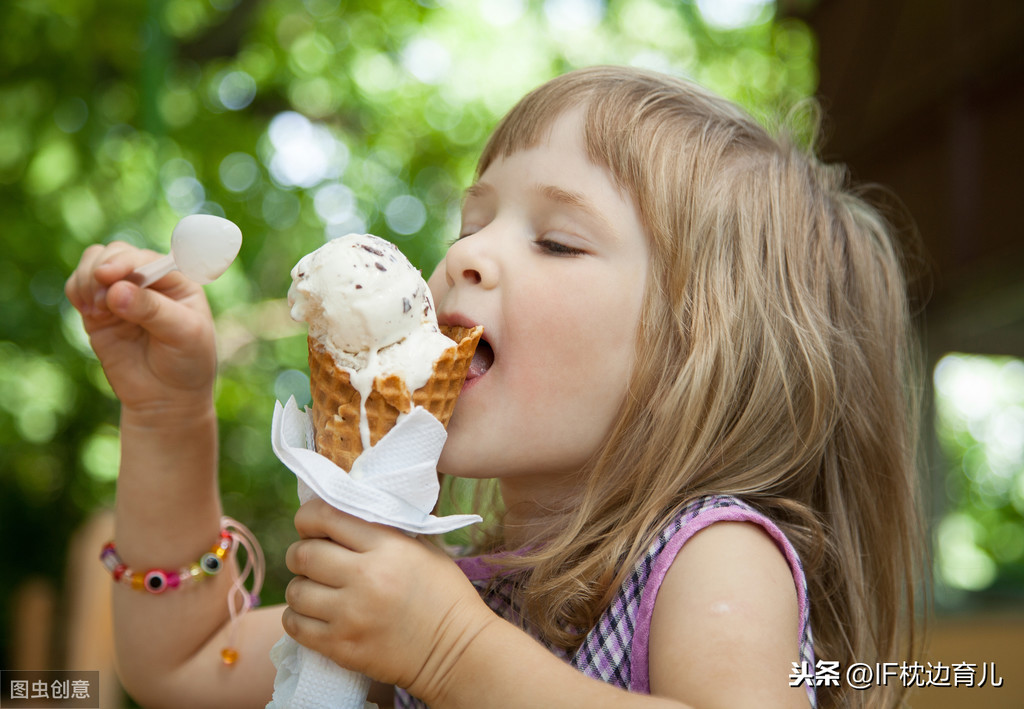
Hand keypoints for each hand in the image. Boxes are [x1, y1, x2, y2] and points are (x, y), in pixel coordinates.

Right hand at [65, 241, 216, 416]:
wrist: (167, 398)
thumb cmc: (187, 363)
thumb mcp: (182, 335)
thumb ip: (152, 310)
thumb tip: (116, 291)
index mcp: (178, 280)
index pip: (149, 258)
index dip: (126, 261)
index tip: (108, 276)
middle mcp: (149, 280)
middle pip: (117, 254)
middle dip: (102, 269)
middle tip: (100, 300)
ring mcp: (122, 292)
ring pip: (94, 263)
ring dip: (86, 279)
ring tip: (97, 310)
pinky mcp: (99, 309)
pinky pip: (79, 286)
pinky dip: (76, 291)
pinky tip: (90, 312)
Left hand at [283, 499, 496, 702]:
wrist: (457, 652)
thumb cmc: (444, 595)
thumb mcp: (424, 549)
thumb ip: (384, 530)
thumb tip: (343, 515)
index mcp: (388, 547)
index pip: (326, 517)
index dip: (308, 518)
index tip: (311, 526)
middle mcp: (366, 578)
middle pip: (303, 554)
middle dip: (300, 553)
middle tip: (311, 559)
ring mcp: (351, 615)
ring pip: (295, 591)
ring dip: (300, 587)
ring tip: (315, 589)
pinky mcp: (342, 647)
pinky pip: (295, 626)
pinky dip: (297, 617)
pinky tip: (313, 614)